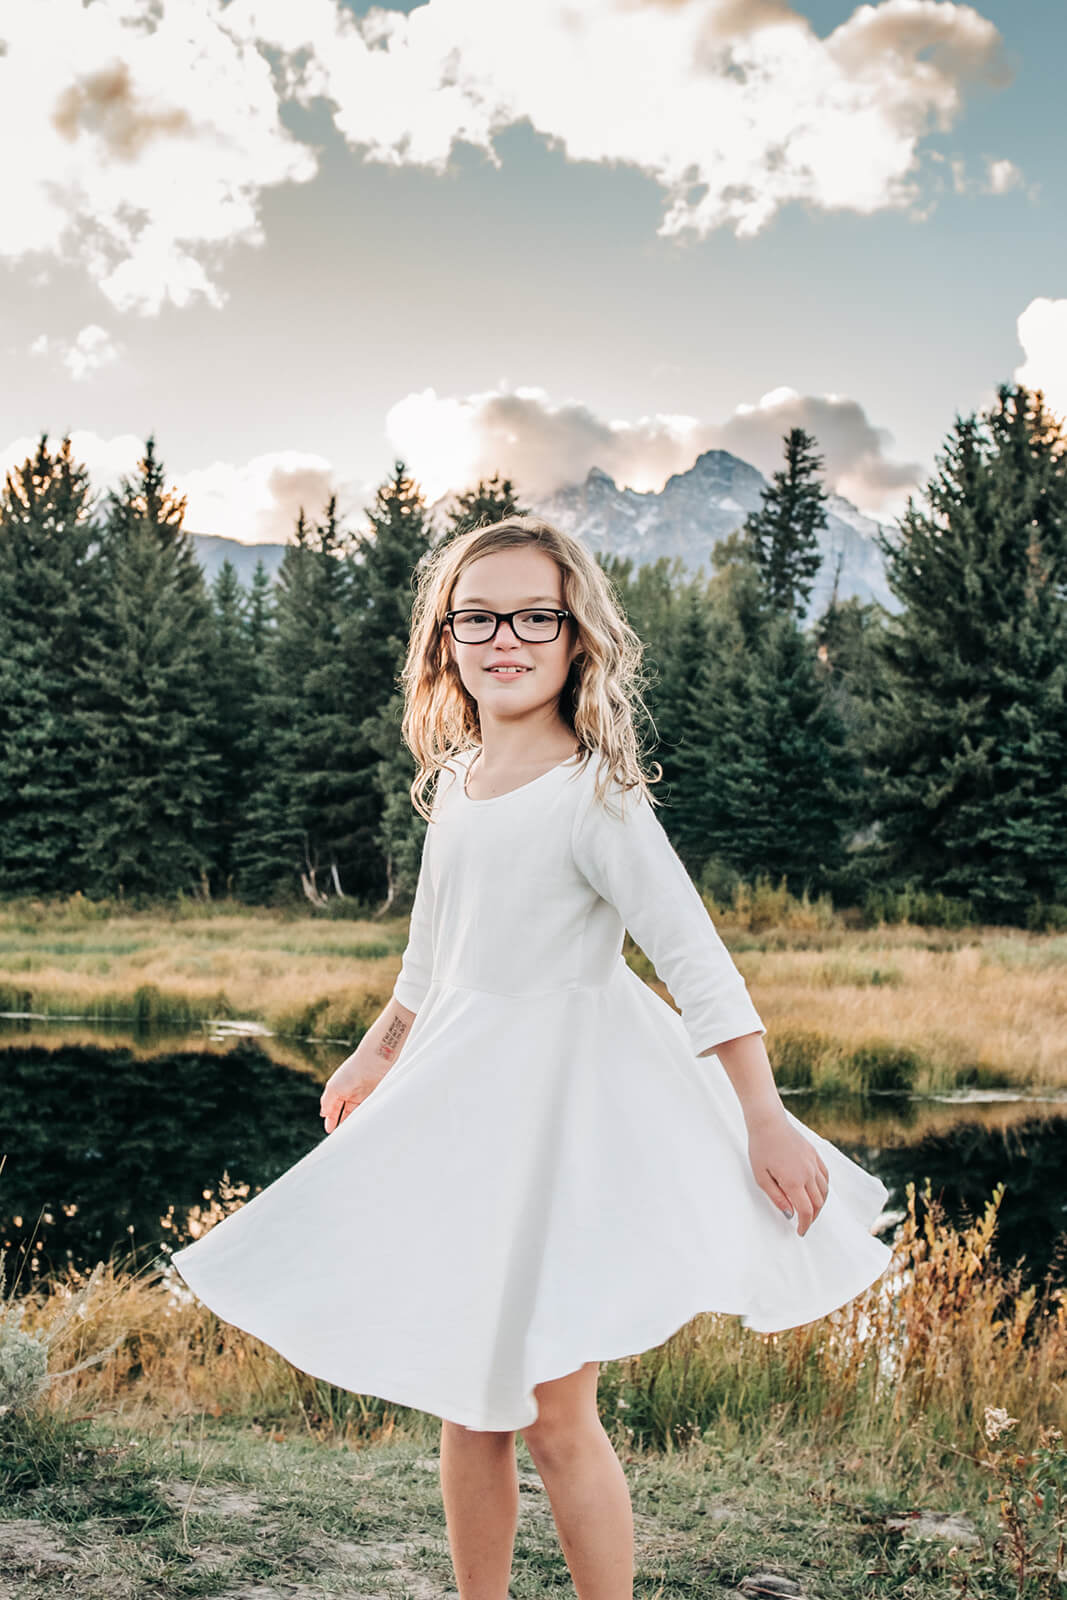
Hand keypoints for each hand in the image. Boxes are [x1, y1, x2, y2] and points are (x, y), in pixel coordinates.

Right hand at [319, 1054, 388, 1133]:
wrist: (374, 1062)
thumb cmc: (351, 1072)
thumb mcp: (333, 1087)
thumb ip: (327, 1102)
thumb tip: (323, 1114)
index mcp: (338, 1089)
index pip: (332, 1107)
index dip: (330, 1118)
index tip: (329, 1131)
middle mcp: (349, 1092)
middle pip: (344, 1112)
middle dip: (341, 1123)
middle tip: (340, 1137)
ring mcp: (362, 1095)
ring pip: (355, 1113)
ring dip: (352, 1123)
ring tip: (350, 1134)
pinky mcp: (373, 1096)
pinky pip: (366, 1111)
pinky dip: (363, 1118)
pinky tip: (361, 1126)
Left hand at [746, 1112, 829, 1235]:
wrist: (768, 1123)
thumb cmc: (760, 1149)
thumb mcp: (761, 1177)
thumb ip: (777, 1197)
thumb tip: (790, 1214)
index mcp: (794, 1181)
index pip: (806, 1211)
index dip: (805, 1225)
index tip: (800, 1232)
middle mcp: (808, 1174)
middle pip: (818, 1203)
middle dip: (812, 1217)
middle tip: (803, 1222)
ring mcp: (814, 1163)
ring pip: (825, 1191)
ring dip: (819, 1204)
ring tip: (809, 1209)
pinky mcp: (815, 1155)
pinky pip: (825, 1177)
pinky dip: (824, 1189)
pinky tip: (816, 1192)